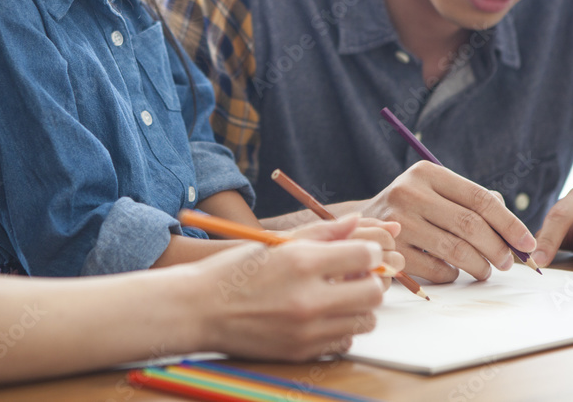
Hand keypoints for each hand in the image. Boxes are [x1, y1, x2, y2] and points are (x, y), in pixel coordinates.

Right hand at [194, 224, 384, 360]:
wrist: (198, 310)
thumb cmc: (233, 271)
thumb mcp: (275, 244)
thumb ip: (321, 233)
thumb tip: (357, 221)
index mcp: (301, 262)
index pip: (365, 255)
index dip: (368, 251)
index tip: (360, 253)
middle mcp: (308, 297)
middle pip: (373, 292)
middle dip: (370, 281)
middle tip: (354, 276)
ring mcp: (307, 329)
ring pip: (365, 321)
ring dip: (359, 307)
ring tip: (339, 296)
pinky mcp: (302, 351)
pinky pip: (345, 341)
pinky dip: (341, 329)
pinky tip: (323, 317)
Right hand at [356, 161, 536, 282]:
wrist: (362, 224)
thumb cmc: (412, 209)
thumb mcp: (435, 193)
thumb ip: (472, 202)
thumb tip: (513, 231)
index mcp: (426, 173)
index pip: (479, 198)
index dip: (509, 223)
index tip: (527, 243)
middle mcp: (409, 193)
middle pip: (470, 225)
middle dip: (498, 248)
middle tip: (508, 263)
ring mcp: (397, 222)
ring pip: (456, 250)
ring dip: (480, 266)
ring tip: (486, 270)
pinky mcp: (392, 250)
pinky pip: (437, 269)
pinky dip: (453, 275)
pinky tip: (453, 271)